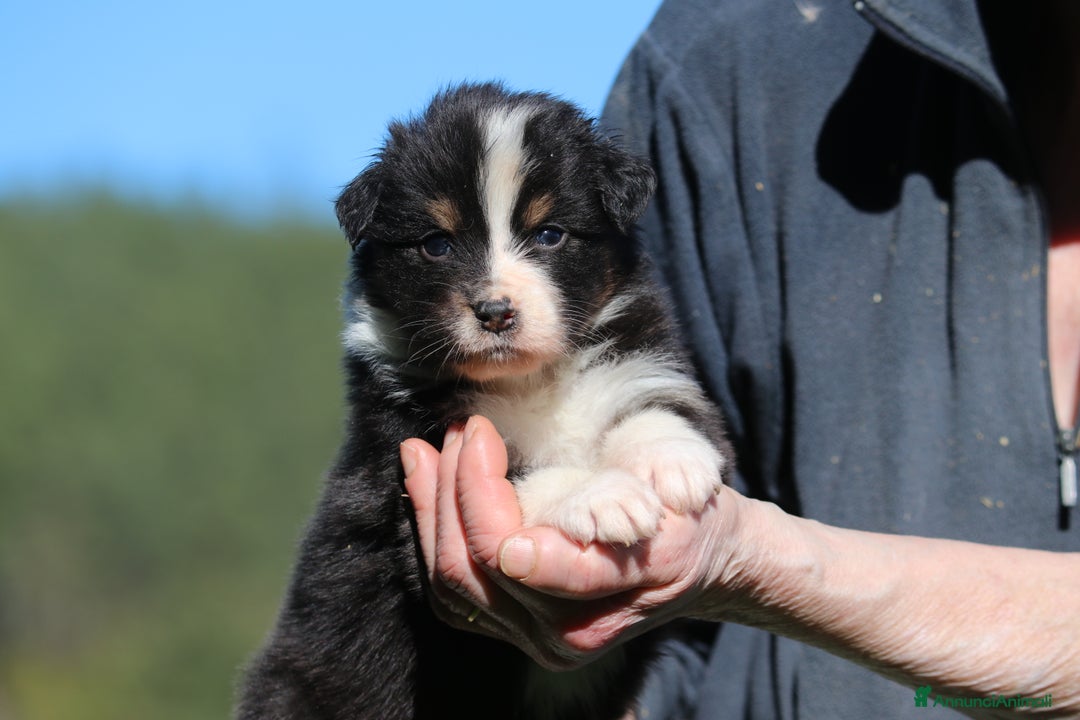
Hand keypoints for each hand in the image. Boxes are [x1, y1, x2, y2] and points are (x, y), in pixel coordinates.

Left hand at [400, 415, 745, 669]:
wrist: (696, 554)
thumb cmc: (687, 508)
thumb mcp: (681, 484)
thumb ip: (633, 504)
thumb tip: (589, 530)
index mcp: (607, 600)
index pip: (518, 560)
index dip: (482, 498)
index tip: (479, 434)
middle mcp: (563, 635)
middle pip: (472, 569)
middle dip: (453, 486)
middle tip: (464, 425)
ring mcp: (531, 635)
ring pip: (449, 581)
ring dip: (431, 506)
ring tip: (426, 447)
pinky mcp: (510, 624)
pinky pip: (450, 586)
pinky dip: (430, 528)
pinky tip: (424, 478)